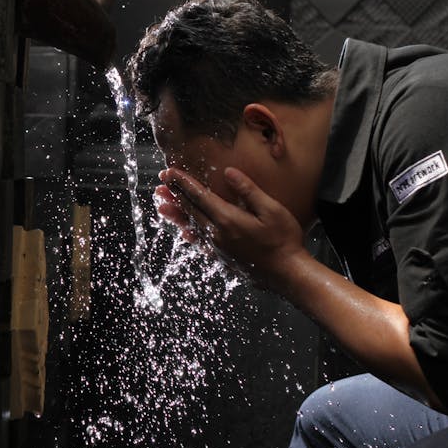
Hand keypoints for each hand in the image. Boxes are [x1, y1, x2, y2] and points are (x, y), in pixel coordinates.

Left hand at [157, 166, 307, 287]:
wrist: (287, 274)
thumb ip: (248, 190)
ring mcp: (217, 247)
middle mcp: (217, 234)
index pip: (198, 195)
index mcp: (227, 219)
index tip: (168, 172)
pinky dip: (189, 233)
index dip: (182, 182)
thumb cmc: (283, 241)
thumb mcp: (271, 210)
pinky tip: (184, 231)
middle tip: (159, 185)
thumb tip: (229, 172)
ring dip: (175, 214)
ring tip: (162, 206)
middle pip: (189, 210)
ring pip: (190, 227)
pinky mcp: (221, 257)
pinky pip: (200, 243)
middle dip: (174, 195)